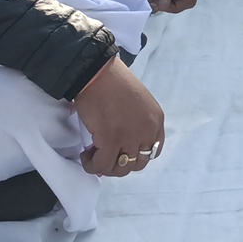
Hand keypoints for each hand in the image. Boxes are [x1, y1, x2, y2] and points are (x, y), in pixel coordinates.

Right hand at [73, 58, 164, 176]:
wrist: (97, 72)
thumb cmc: (113, 82)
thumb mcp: (138, 104)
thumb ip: (135, 124)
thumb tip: (121, 146)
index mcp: (156, 120)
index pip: (153, 152)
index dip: (134, 156)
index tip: (120, 151)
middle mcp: (148, 131)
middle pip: (137, 164)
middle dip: (119, 162)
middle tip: (104, 152)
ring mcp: (131, 137)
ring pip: (121, 169)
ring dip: (105, 166)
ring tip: (93, 154)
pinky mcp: (111, 139)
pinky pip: (102, 165)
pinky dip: (92, 165)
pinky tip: (86, 154)